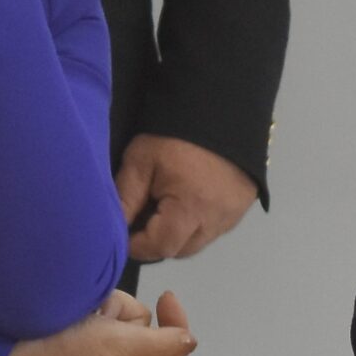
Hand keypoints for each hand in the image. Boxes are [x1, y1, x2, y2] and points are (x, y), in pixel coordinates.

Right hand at [0, 289, 197, 355]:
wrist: (2, 345)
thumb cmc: (59, 351)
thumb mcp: (115, 351)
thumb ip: (158, 346)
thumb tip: (191, 340)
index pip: (173, 348)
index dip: (176, 323)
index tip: (166, 295)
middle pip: (142, 323)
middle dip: (124, 311)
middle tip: (96, 316)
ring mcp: (92, 345)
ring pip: (119, 310)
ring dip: (103, 303)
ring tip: (77, 312)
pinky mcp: (73, 330)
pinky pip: (96, 305)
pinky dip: (88, 300)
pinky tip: (69, 306)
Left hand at [115, 135, 257, 261]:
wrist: (219, 105)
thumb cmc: (173, 135)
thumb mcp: (140, 161)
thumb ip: (125, 199)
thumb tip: (112, 231)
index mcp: (191, 209)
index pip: (160, 247)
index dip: (137, 246)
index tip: (123, 234)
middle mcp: (217, 219)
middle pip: (181, 250)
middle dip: (158, 241)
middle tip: (144, 218)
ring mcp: (234, 214)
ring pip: (200, 241)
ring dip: (180, 234)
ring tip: (167, 208)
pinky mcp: (243, 205)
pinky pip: (216, 228)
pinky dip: (199, 223)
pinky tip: (190, 200)